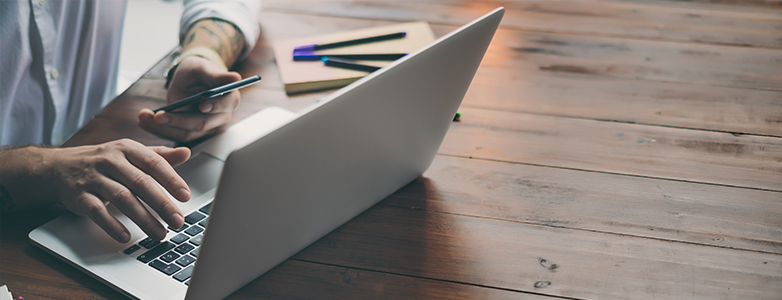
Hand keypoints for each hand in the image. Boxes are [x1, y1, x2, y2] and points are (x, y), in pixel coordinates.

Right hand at [0, 139, 190, 242]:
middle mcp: (110, 161)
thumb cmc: (103, 162)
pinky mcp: (79, 196)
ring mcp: (93, 178)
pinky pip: (97, 212)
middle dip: (162, 204)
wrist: (58, 168)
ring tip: (160, 233)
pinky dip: (112, 225)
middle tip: (178, 221)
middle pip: (141, 183)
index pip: (153, 163)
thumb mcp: (130, 153)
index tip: (185, 196)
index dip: (171, 179)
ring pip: (122, 199)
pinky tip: (126, 236)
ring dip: (144, 219)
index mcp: (126, 149)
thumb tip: (186, 153)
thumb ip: (158, 156)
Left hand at [139, 56, 242, 141]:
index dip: (214, 106)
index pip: (224, 106)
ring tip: (143, 117)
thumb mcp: (203, 68)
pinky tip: (143, 122)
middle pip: (202, 124)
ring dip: (163, 128)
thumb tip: (235, 77)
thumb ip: (216, 75)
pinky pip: (175, 135)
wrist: (189, 79)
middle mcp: (221, 118)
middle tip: (159, 115)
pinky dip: (158, 130)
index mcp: (229, 100)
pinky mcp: (191, 133)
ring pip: (186, 133)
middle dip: (179, 120)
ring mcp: (206, 128)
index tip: (201, 105)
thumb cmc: (198, 71)